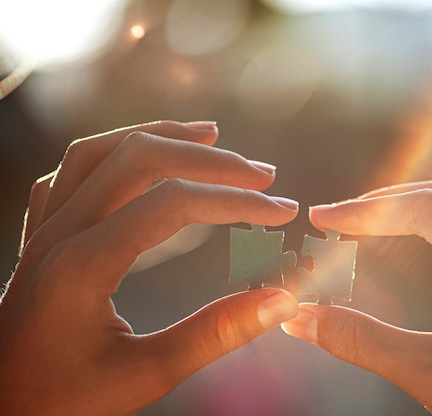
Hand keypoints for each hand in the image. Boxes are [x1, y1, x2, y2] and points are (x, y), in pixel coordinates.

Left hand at [0, 121, 299, 414]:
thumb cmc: (61, 402)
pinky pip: (71, 173)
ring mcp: (44, 231)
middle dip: (208, 160)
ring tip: (207, 135)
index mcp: (84, 265)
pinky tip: (137, 159)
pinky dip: (112, 154)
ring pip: (98, 153)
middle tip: (260, 172)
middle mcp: (60, 234)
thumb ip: (213, 335)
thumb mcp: (143, 376)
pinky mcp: (40, 238)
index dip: (235, 201)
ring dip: (158, 137)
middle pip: (137, 160)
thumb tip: (279, 302)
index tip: (280, 210)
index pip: (172, 205)